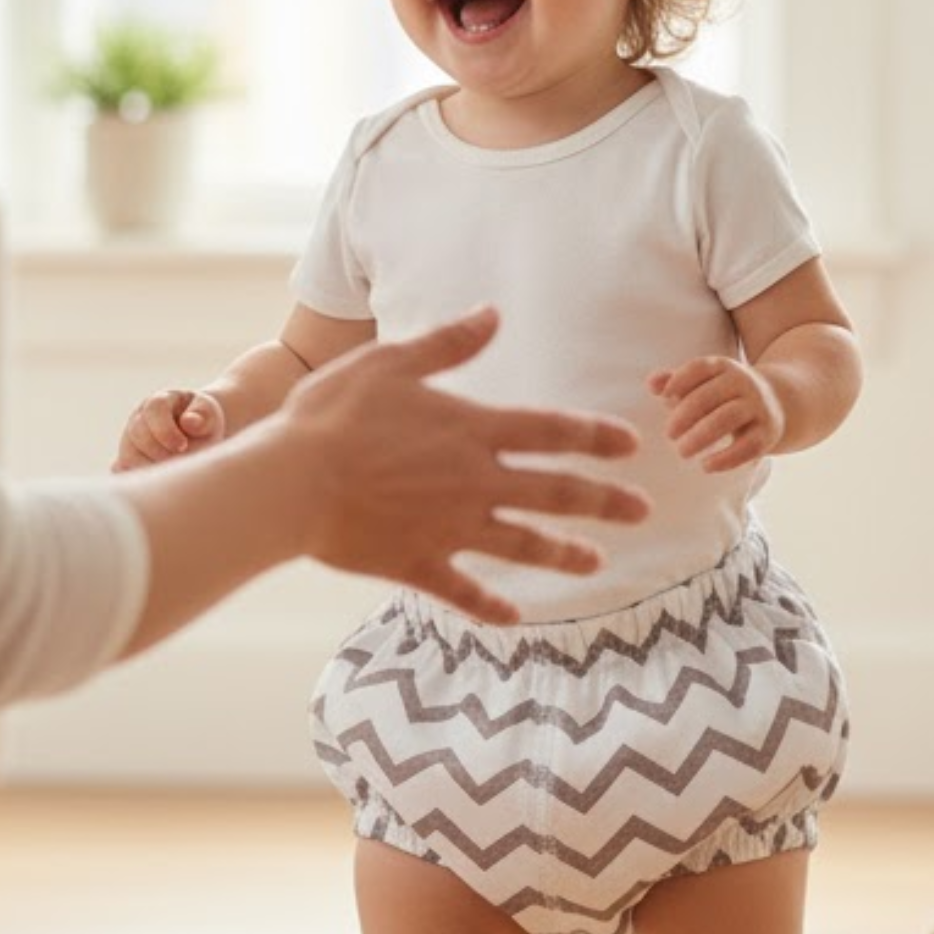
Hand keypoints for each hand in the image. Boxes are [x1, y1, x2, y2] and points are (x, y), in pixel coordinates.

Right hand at [114, 388, 225, 471]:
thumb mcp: (208, 414)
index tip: (182, 446)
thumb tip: (190, 423)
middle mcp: (139, 417)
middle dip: (160, 452)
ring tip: (172, 474)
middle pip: (138, 434)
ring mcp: (129, 438)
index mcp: (159, 401)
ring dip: (150, 468)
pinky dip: (136, 480)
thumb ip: (203, 416)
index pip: (154, 410)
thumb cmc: (202, 422)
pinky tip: (156, 485)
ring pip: (127, 455)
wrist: (193, 432)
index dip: (165, 430)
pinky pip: (122, 471)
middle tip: (181, 462)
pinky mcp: (126, 457)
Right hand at [281, 308, 647, 624]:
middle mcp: (474, 482)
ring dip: (564, 554)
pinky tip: (514, 619)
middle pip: (556, 493)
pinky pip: (464, 591)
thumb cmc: (332, 416)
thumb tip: (493, 315)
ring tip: (597, 563)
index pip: (551, 431)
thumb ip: (448, 344)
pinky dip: (491, 606)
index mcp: (471, 430)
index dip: (595, 436)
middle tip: (644, 511)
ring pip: (523, 545)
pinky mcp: (417, 565)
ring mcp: (449, 528)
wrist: (289, 484)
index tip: (630, 445)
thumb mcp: (390, 362)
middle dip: (604, 502)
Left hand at [649, 353, 786, 472]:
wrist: (778, 402)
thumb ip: (676, 382)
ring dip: (701, 436)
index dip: (680, 380)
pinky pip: (747, 446)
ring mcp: (758, 407)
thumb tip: (651, 384)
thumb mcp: (705, 383)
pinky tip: (706, 466)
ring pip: (728, 418)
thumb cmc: (726, 395)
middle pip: (710, 395)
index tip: (664, 397)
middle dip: (685, 415)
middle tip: (669, 434)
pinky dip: (725, 458)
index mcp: (724, 367)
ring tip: (682, 452)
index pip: (700, 368)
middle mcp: (743, 383)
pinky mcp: (768, 432)